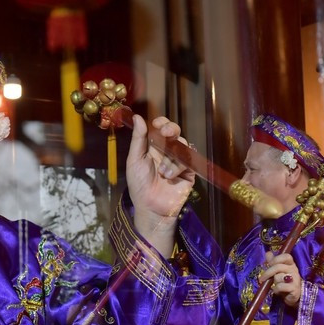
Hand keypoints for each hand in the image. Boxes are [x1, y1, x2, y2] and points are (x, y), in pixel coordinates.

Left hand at [127, 115, 195, 255]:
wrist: (151, 208)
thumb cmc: (139, 185)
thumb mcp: (134, 160)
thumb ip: (138, 139)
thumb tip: (137, 117)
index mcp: (153, 147)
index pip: (160, 128)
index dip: (161, 123)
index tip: (158, 124)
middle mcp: (167, 151)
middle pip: (175, 132)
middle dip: (172, 130)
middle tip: (167, 134)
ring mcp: (179, 161)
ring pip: (182, 146)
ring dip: (171, 158)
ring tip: (162, 173)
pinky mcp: (189, 172)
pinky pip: (188, 161)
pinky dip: (178, 166)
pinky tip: (170, 176)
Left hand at [259, 251, 301, 306]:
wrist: (292, 297)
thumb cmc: (284, 282)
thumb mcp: (278, 271)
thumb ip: (273, 262)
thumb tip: (268, 253)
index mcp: (291, 264)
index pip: (286, 256)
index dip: (276, 259)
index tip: (269, 264)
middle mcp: (294, 270)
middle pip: (278, 267)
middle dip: (268, 272)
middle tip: (261, 279)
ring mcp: (295, 279)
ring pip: (278, 277)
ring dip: (274, 282)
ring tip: (276, 285)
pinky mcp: (294, 289)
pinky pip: (280, 286)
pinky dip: (276, 289)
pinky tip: (277, 291)